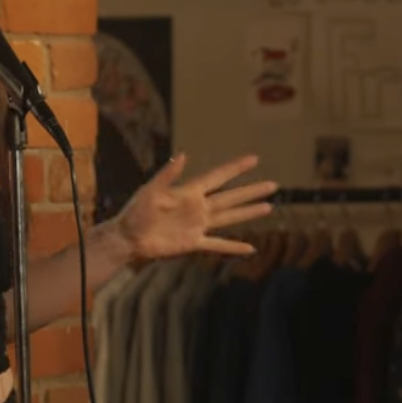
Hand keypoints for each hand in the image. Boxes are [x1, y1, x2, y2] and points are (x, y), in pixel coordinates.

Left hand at [114, 153, 276, 260]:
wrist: (128, 238)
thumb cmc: (135, 212)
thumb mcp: (150, 190)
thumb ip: (167, 174)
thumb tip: (181, 154)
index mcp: (189, 192)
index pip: (218, 176)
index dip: (236, 168)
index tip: (254, 159)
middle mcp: (198, 207)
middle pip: (231, 197)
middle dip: (252, 191)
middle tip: (273, 184)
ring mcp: (198, 225)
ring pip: (230, 218)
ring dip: (248, 213)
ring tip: (268, 207)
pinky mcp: (194, 242)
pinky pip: (218, 244)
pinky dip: (233, 246)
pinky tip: (250, 248)